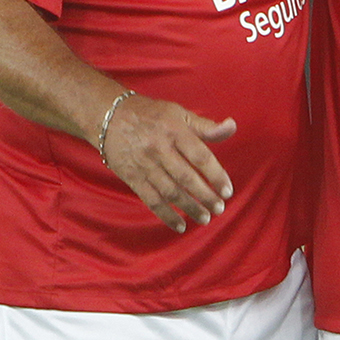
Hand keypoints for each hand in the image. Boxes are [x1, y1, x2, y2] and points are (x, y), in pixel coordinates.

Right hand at [101, 93, 235, 233]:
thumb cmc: (149, 114)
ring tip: (205, 218)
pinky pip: (151, 199)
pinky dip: (166, 215)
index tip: (228, 191)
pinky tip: (180, 226)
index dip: (216, 175)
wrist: (108, 116)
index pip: (200, 156)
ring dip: (189, 208)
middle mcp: (159, 148)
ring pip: (170, 191)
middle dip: (205, 196)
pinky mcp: (132, 177)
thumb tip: (231, 127)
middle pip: (186, 177)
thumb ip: (205, 126)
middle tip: (219, 208)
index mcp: (174, 130)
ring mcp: (144, 164)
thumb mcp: (178, 113)